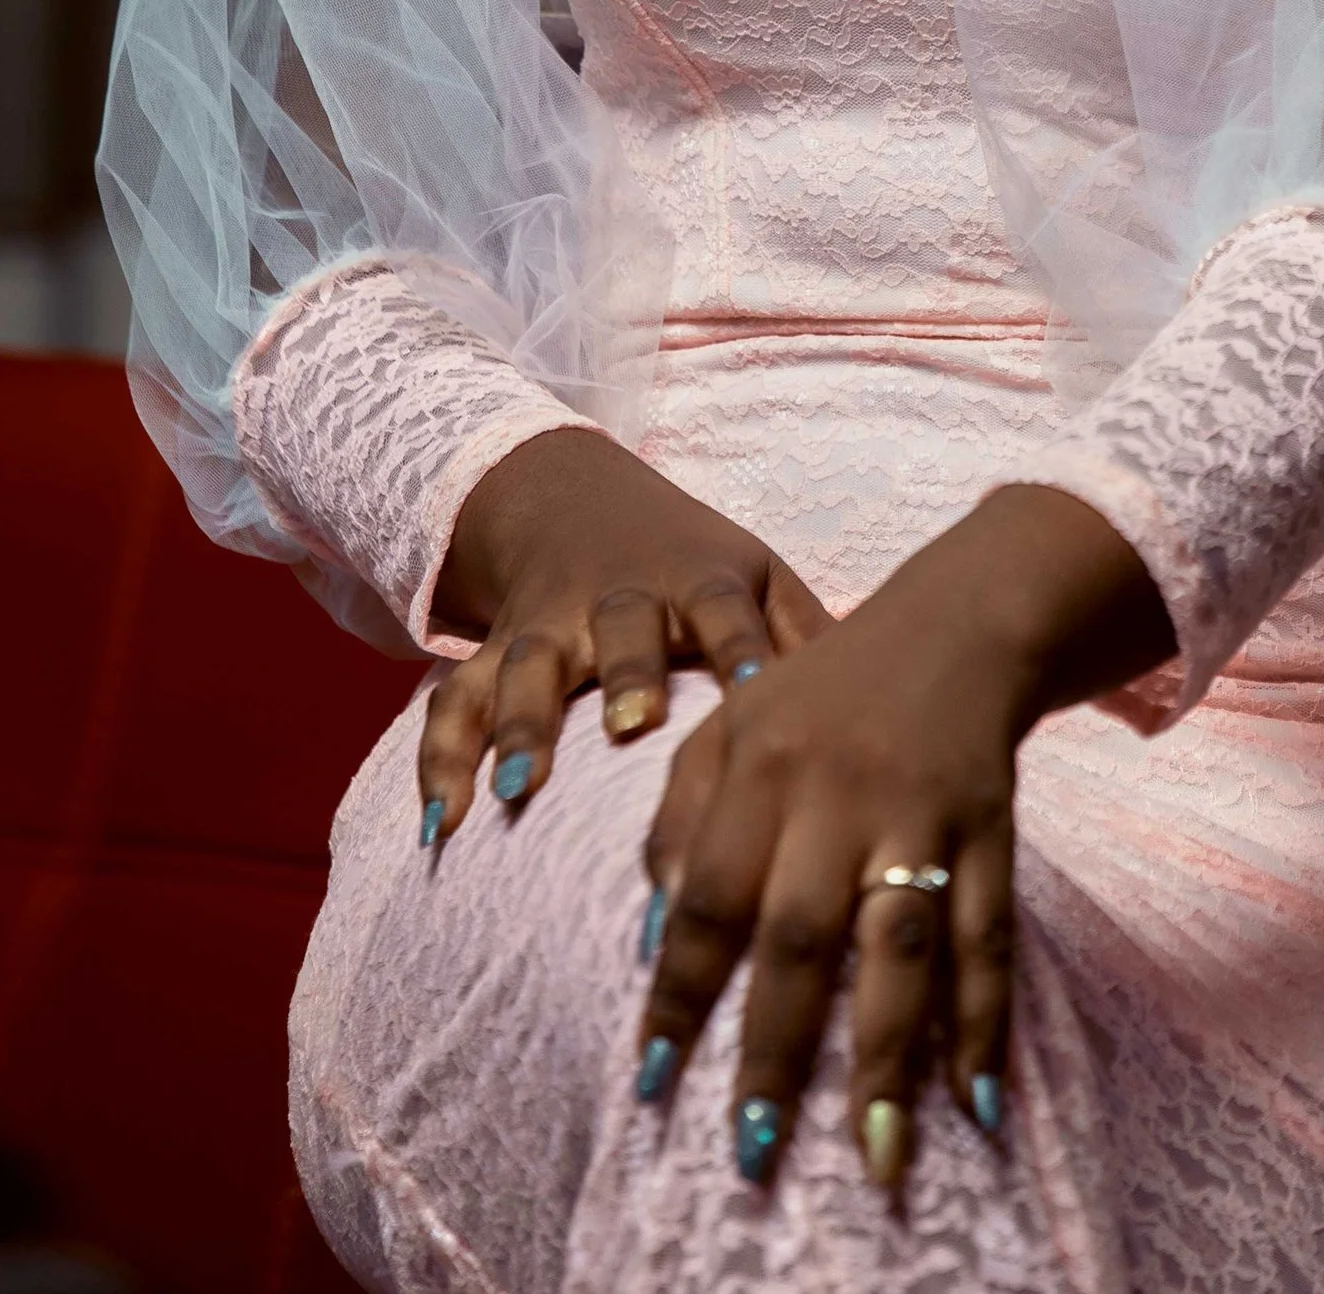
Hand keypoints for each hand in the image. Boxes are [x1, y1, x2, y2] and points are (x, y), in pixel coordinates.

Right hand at [415, 427, 832, 843]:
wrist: (572, 499)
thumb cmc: (693, 565)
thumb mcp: (757, 576)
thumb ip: (807, 635)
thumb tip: (884, 699)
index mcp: (698, 581)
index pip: (726, 612)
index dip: (739, 652)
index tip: (756, 701)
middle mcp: (617, 600)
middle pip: (620, 632)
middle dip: (624, 678)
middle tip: (628, 728)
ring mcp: (546, 626)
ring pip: (525, 669)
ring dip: (518, 726)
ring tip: (513, 794)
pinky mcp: (489, 654)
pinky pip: (454, 703)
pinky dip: (441, 760)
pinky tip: (439, 824)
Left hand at [634, 482, 1171, 1187]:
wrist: (954, 626)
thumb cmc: (821, 692)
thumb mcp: (728, 725)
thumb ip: (680, 820)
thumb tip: (656, 940)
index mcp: (762, 768)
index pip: (708, 898)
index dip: (680, 992)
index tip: (653, 1083)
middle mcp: (841, 795)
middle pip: (803, 936)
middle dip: (778, 1048)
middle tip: (755, 1149)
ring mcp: (924, 815)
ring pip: (904, 947)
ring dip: (890, 1057)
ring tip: (875, 1156)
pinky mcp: (992, 831)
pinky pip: (988, 937)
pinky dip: (985, 1021)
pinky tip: (975, 1102)